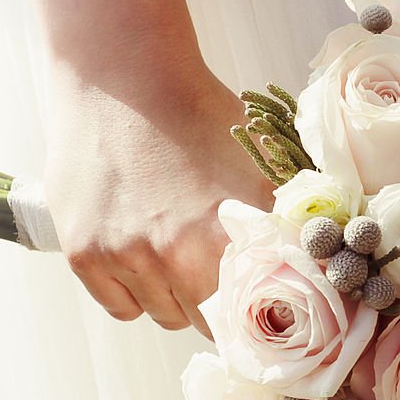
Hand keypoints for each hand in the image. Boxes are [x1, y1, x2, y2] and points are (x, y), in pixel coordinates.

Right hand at [45, 66, 273, 334]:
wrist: (124, 77)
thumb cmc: (197, 115)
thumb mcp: (260, 165)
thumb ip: (286, 223)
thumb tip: (314, 268)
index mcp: (223, 239)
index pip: (247, 317)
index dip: (254, 313)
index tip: (254, 308)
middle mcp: (173, 258)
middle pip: (206, 323)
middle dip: (216, 301)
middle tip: (213, 264)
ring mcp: (124, 258)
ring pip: (163, 316)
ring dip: (174, 296)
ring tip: (173, 248)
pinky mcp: (85, 254)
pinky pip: (120, 307)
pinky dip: (133, 292)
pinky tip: (139, 253)